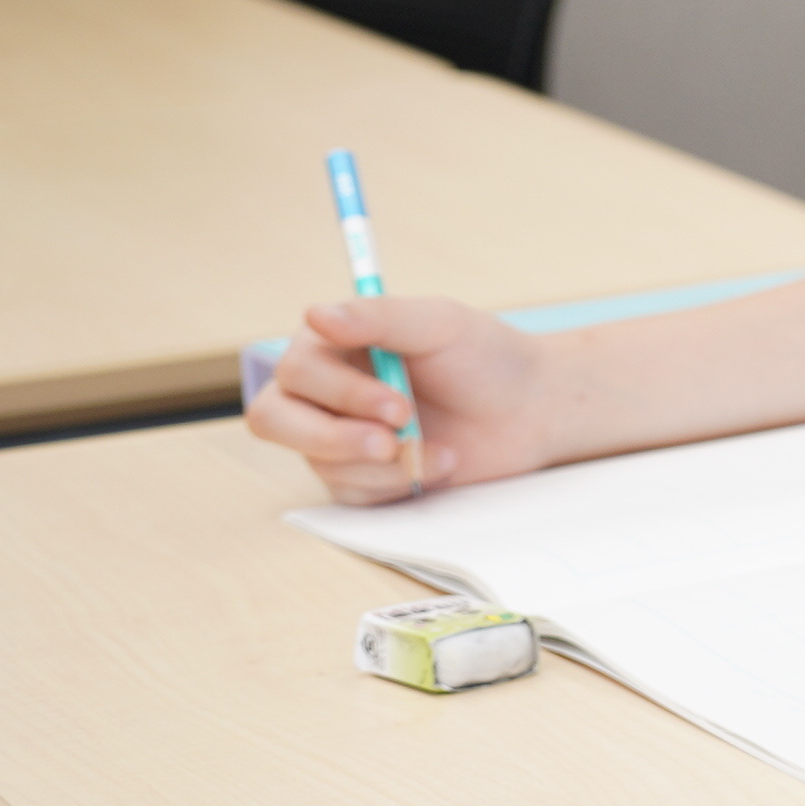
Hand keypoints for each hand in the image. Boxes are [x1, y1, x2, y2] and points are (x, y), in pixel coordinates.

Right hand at [251, 293, 549, 501]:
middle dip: (332, 437)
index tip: (399, 406)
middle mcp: (322, 391)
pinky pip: (350, 492)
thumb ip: (379, 317)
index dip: (340, 394)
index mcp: (331, 346)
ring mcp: (336, 436)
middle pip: (273, 420)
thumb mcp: (440, 324)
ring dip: (383, 462)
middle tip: (392, 441)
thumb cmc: (486, 357)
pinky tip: (439, 463)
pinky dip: (397, 483)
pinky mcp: (360, 476)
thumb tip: (314, 313)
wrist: (531, 410)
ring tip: (439, 449)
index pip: (296, 373)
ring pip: (317, 461)